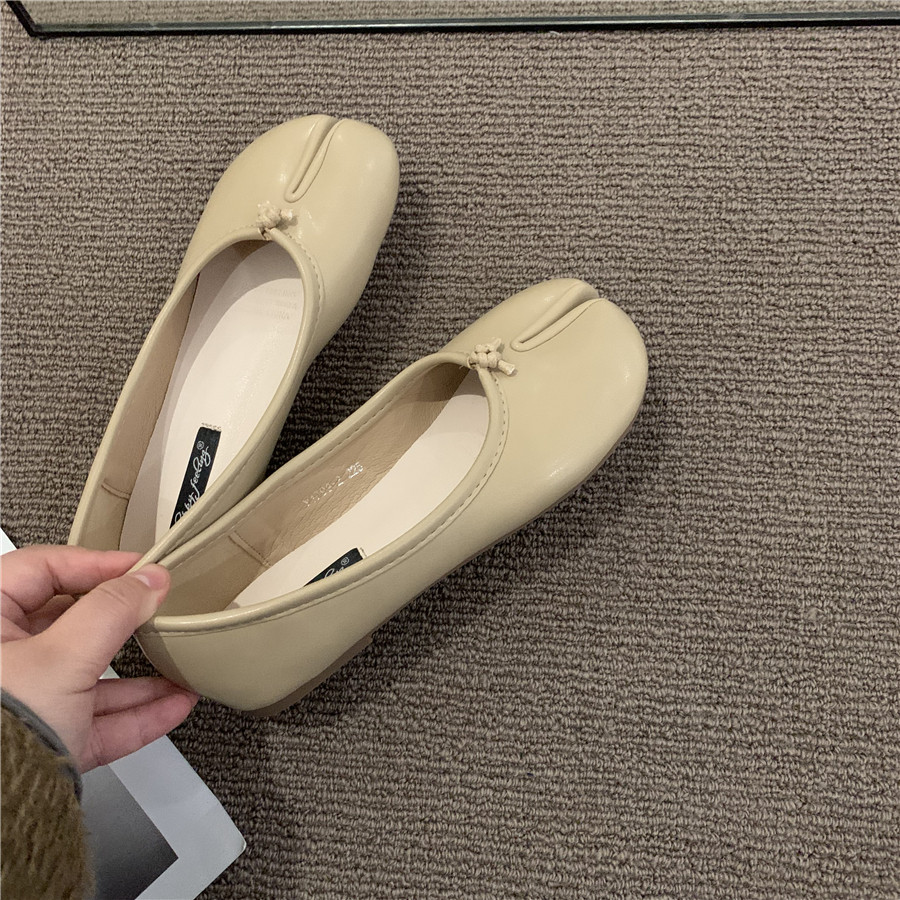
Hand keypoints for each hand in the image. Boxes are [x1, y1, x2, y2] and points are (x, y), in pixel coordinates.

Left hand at [1, 544, 198, 771]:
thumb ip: (113, 610)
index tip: (140, 568)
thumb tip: (149, 580)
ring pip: (89, 676)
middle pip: (73, 624)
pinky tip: (175, 705)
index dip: (95, 563)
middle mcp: (3, 662)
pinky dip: (136, 713)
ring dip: (140, 675)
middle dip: (126, 624)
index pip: (43, 569)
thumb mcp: (64, 655)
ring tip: (181, 666)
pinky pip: (96, 720)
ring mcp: (24, 704)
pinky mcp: (46, 742)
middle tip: (161, 611)